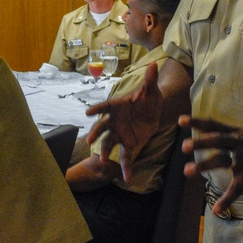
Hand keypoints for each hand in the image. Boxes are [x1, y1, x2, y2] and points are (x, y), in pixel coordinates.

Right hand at [85, 62, 160, 180]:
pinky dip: (125, 167)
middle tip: (90, 140)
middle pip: (102, 127)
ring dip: (104, 151)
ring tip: (102, 160)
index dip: (96, 109)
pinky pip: (125, 156)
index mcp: (117, 106)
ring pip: (108, 143)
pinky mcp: (128, 144)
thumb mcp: (151, 89)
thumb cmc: (149, 98)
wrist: (154, 111)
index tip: (87, 113)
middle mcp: (115, 121)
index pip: (105, 107)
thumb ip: (150, 79)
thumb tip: (154, 65)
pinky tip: (127, 177)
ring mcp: (119, 133)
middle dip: (96, 133)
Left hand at [179, 117, 242, 214]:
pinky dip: (226, 199)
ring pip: (222, 160)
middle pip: (217, 140)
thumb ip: (228, 137)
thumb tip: (205, 137)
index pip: (214, 125)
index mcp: (235, 134)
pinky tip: (216, 209)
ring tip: (186, 171)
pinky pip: (237, 188)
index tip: (181, 120)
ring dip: (204, 166)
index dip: (197, 122)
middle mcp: (239, 143)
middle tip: (184, 146)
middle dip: (200, 142)